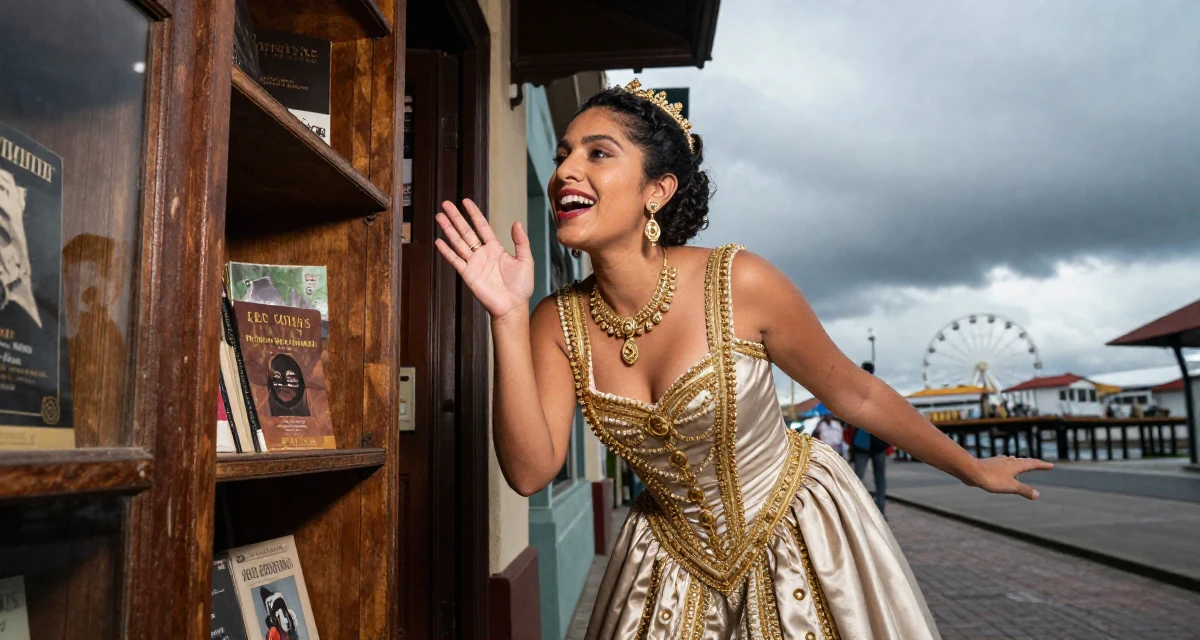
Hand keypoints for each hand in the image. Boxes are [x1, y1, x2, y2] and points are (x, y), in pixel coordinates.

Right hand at [434, 199, 534, 319]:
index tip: (465, 201)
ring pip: (458, 242)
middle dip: (456, 217)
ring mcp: (474, 264)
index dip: (474, 213)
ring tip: (439, 216)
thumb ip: (521, 241)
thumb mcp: (525, 260)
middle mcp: (482, 254)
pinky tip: (439, 241)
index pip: (482, 226)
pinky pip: (455, 260)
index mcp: (495, 248)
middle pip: (466, 231)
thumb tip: (516, 222)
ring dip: (448, 229)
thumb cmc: (521, 286)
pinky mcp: (468, 275)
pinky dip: (446, 251)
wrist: (513, 306)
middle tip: (445, 204)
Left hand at [967, 456, 1053, 499]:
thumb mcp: (1011, 487)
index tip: (1051, 465)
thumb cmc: (992, 479)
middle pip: (1023, 461)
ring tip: (1020, 462)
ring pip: (1012, 460)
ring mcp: (999, 461)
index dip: (1042, 465)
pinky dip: (1007, 464)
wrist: (971, 471)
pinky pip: (1003, 463)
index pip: (1032, 464)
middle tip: (1039, 464)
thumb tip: (1037, 495)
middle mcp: (1008, 461)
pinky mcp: (990, 464)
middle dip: (1032, 463)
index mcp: (1016, 465)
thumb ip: (1024, 490)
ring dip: (1019, 462)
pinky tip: (1002, 465)